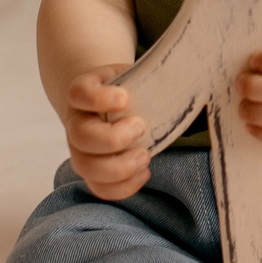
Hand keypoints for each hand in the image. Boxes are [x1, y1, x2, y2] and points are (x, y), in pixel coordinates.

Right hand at [63, 64, 151, 199]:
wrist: (116, 103)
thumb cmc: (131, 88)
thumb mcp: (136, 73)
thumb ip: (151, 76)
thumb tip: (185, 80)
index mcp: (84, 93)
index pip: (79, 94)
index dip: (98, 99)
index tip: (125, 99)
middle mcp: (76, 122)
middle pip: (80, 136)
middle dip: (113, 138)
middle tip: (141, 128)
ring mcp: (80, 150)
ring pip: (86, 167)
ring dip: (119, 167)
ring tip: (145, 156)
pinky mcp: (92, 172)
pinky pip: (100, 188)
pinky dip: (124, 186)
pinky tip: (144, 172)